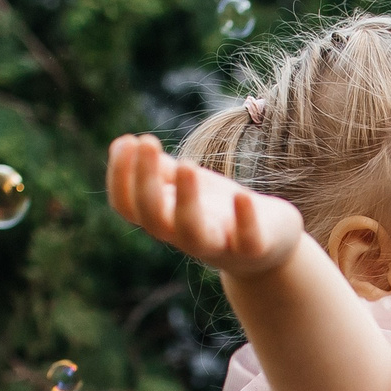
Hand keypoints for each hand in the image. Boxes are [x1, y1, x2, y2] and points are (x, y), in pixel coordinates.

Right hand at [106, 132, 305, 276]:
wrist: (270, 246)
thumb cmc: (220, 211)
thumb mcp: (189, 187)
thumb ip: (160, 171)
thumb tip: (125, 144)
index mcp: (165, 219)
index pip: (128, 206)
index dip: (120, 177)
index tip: (126, 141)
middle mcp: (185, 236)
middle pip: (154, 218)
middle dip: (146, 182)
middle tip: (147, 140)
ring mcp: (219, 245)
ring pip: (193, 232)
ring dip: (187, 201)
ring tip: (186, 164)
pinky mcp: (254, 249)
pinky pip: (247, 242)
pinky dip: (244, 220)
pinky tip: (241, 195)